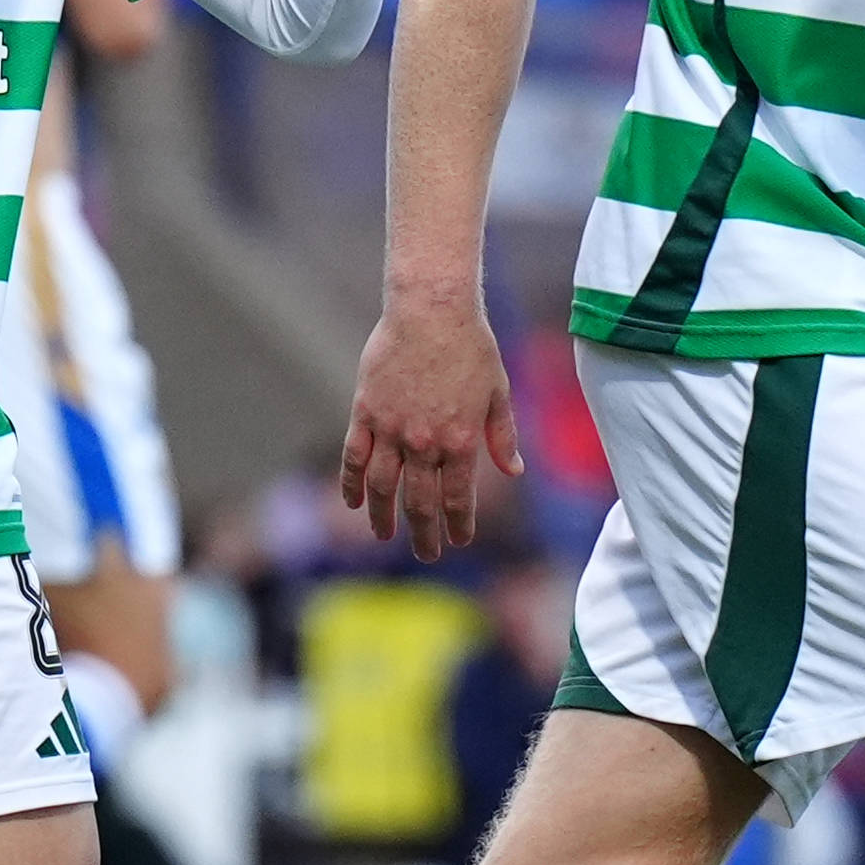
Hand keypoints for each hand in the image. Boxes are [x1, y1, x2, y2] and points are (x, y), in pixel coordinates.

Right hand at [339, 296, 523, 560]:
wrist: (431, 310)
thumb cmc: (471, 346)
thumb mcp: (498, 392)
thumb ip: (502, 436)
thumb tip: (514, 471)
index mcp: (461, 441)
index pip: (457, 498)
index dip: (458, 524)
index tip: (458, 540)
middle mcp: (425, 443)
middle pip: (420, 502)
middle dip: (424, 534)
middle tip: (426, 554)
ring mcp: (392, 429)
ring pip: (382, 487)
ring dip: (383, 517)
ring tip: (384, 535)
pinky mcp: (366, 412)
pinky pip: (354, 456)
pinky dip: (350, 483)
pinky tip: (351, 501)